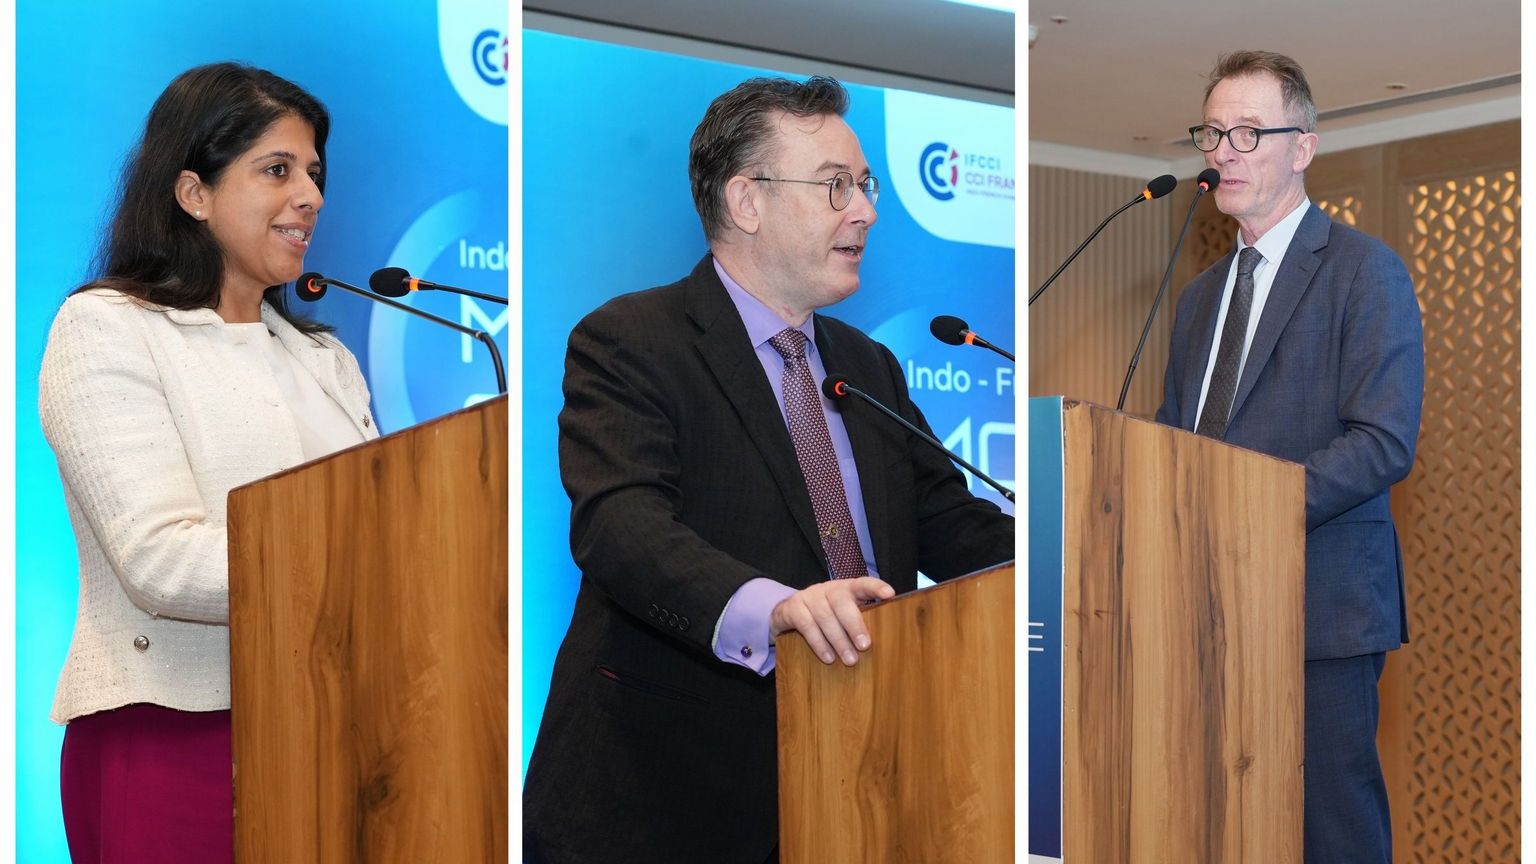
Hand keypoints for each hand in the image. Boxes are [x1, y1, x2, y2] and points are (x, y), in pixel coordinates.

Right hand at [769, 577, 894, 665]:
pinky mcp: (792, 608)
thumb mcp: (843, 616)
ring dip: (838, 639)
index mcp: (846, 588)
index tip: (889, 594)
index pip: (862, 583)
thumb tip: (885, 645)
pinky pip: (806, 625)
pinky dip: (818, 643)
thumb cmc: (826, 617)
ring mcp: (809, 596)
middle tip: (865, 646)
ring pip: (824, 616)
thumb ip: (860, 622)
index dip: (875, 587)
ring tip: (850, 660)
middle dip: (854, 624)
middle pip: (841, 601)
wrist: (788, 613)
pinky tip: (828, 657)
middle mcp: (828, 589)